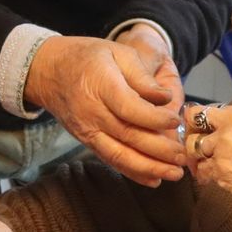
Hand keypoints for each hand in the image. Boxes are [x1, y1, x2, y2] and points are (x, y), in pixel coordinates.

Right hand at [25, 37, 186, 185]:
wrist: (48, 71)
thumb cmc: (88, 57)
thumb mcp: (117, 52)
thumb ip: (142, 75)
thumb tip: (166, 98)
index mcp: (101, 85)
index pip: (129, 108)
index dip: (154, 118)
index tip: (176, 121)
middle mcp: (92, 112)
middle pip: (128, 136)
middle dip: (159, 150)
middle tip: (183, 157)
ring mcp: (87, 130)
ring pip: (119, 155)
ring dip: (148, 168)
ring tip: (174, 174)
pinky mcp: (86, 141)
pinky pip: (110, 160)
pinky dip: (132, 172)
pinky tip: (153, 179)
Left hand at [190, 102, 231, 231]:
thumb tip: (220, 129)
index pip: (212, 110)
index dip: (207, 124)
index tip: (208, 132)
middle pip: (194, 119)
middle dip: (193, 133)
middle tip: (199, 146)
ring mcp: (224, 145)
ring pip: (192, 146)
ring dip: (197, 157)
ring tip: (210, 165)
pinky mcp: (219, 168)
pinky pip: (200, 169)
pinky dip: (205, 176)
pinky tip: (217, 179)